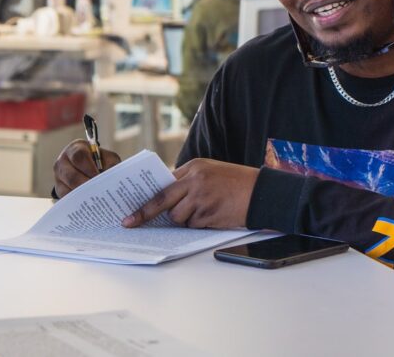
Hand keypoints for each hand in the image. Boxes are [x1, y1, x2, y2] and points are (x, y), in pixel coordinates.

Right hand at [53, 139, 120, 197]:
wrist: (87, 167)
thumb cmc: (99, 161)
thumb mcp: (107, 158)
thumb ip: (111, 164)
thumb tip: (111, 178)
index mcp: (75, 149)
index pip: (79, 156)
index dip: (89, 168)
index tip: (98, 177)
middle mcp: (63, 161)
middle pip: (71, 176)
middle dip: (86, 186)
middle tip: (98, 193)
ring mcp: (59, 176)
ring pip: (67, 188)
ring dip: (82, 196)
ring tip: (95, 200)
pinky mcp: (59, 188)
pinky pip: (66, 198)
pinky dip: (77, 202)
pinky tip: (88, 204)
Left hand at [122, 159, 258, 228]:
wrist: (264, 192)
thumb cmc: (236, 182)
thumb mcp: (210, 172)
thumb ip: (188, 182)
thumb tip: (166, 200)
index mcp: (193, 167)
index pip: (162, 184)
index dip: (146, 199)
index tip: (130, 211)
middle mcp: (195, 181)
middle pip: (162, 200)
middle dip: (144, 214)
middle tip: (129, 223)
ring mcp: (202, 198)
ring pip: (178, 217)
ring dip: (184, 219)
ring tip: (204, 210)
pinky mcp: (210, 214)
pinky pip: (194, 225)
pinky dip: (198, 224)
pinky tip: (213, 215)